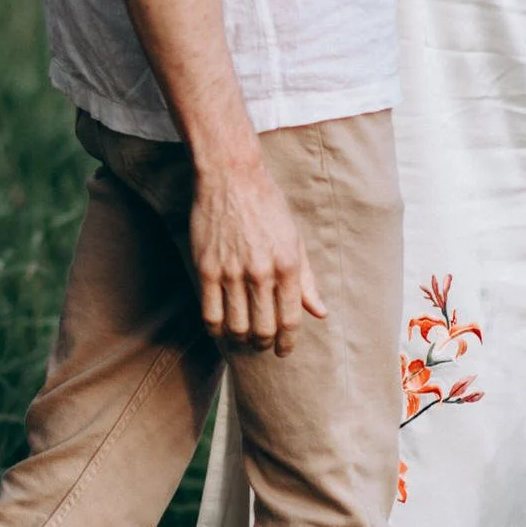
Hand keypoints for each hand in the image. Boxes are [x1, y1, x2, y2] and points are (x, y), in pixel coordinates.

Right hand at [190, 149, 325, 356]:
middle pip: (263, 328)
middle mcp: (261, 271)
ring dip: (241, 339)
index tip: (284, 351)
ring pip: (236, 326)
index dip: (287, 342)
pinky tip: (221, 327)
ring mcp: (231, 271)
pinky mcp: (206, 268)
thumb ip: (306, 279)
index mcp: (287, 264)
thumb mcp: (295, 239)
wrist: (231, 176)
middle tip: (262, 344)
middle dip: (264, 343)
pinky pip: (210, 313)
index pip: (290, 320)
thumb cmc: (267, 204)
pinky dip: (216, 328)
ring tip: (243, 337)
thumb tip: (319, 312)